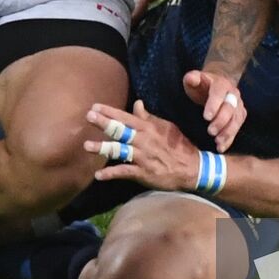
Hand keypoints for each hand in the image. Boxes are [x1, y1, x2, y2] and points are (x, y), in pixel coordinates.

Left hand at [83, 101, 200, 190]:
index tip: (95, 106)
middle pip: (120, 130)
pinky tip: (98, 176)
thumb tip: (137, 103)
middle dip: (104, 123)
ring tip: (87, 145)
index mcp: (148, 128)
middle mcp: (143, 140)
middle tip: (88, 116)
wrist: (192, 168)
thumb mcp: (165, 127)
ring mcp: (142, 157)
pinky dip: (111, 174)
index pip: (126, 117)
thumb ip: (148, 117)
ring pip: (119, 151)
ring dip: (102, 148)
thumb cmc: (178, 146)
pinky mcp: (143, 173)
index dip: (110, 112)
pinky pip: (125, 172)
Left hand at [182, 70, 245, 152]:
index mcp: (221, 84)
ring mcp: (238, 105)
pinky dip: (230, 138)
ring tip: (217, 142)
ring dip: (228, 132)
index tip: (206, 117)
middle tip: (210, 131)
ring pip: (236, 119)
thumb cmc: (202, 85)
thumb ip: (192, 78)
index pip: (219, 93)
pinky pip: (238, 128)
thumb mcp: (194, 80)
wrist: (216, 86)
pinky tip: (221, 147)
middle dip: (221, 121)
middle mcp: (233, 94)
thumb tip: (191, 78)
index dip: (214, 105)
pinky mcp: (240, 116)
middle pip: (230, 108)